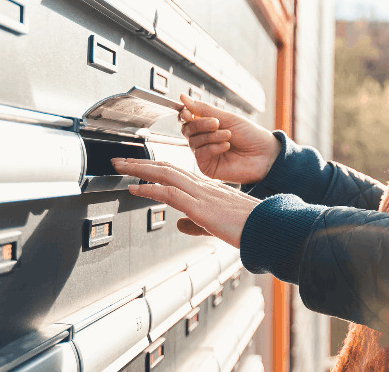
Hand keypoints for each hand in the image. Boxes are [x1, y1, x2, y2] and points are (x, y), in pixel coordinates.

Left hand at [112, 157, 257, 246]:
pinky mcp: (200, 207)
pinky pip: (170, 193)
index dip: (156, 168)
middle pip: (167, 168)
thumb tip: (178, 224)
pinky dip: (149, 188)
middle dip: (141, 163)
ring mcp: (202, 195)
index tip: (139, 167)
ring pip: (166, 174)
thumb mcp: (218, 225)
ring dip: (139, 169)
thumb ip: (196, 223)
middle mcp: (204, 187)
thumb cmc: (250, 227)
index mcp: (209, 190)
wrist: (268, 228)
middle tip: (120, 160)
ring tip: (120, 167)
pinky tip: (135, 188)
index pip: (177, 173)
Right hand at [178, 94, 280, 184]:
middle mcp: (203, 140)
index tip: (188, 112)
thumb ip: (204, 109)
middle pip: (187, 129)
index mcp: (207, 126)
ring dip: (211, 136)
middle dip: (200, 124)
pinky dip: (212, 148)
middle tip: (217, 123)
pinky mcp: (207, 167)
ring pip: (193, 141)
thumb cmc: (250, 135)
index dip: (184, 114)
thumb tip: (182, 98)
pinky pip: (200, 154)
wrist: (265, 154)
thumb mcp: (228, 118)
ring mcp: (204, 154)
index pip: (187, 119)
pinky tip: (226, 146)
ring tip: (228, 135)